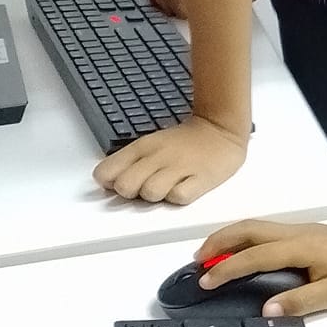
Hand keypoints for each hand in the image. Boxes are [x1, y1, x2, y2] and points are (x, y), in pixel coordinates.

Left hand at [94, 115, 247, 204]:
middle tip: (145, 188)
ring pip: (150, 193)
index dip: (110, 183)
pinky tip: (184, 188)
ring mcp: (179, 167)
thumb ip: (126, 163)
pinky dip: (179, 197)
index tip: (120, 182)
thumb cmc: (184, 143)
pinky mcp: (201, 179)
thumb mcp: (149, 145)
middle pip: (125, 186)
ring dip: (156, 197)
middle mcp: (157, 157)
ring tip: (167, 188)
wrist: (220, 129)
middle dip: (132, 193)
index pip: (105, 173)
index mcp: (141, 148)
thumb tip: (107, 183)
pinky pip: (179, 197)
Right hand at [195, 219, 326, 315]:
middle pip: (248, 229)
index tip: (204, 280)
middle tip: (197, 260)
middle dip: (218, 242)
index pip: (253, 256)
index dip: (226, 268)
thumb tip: (265, 310)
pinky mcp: (311, 232)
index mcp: (300, 247)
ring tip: (213, 254)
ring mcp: (304, 229)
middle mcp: (297, 232)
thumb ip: (297, 302)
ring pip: (258, 227)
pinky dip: (247, 237)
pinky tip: (246, 252)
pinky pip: (269, 230)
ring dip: (231, 237)